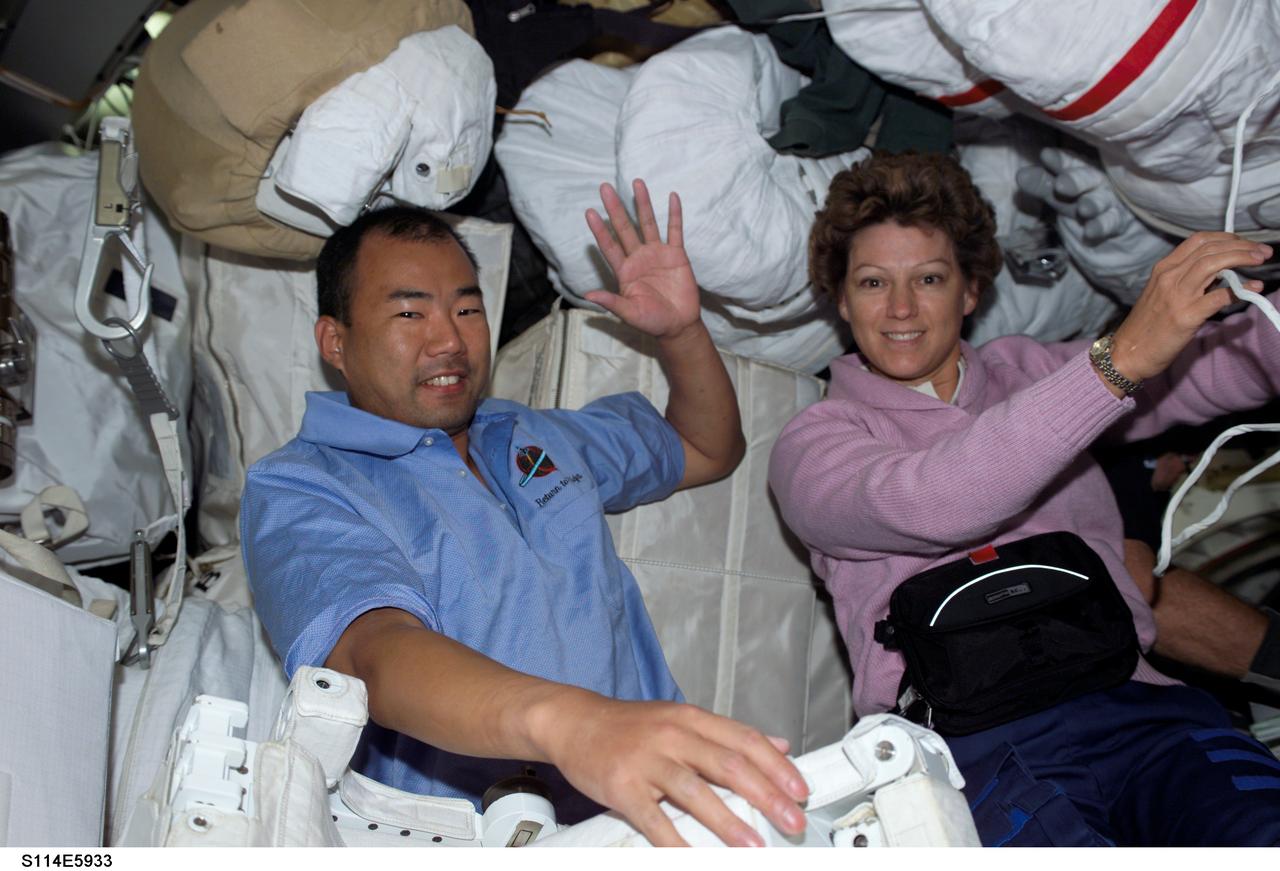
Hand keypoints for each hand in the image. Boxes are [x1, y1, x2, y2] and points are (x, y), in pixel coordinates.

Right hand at [534, 692, 808, 846]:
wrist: (574, 722)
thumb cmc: (630, 726)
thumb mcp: (681, 718)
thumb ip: (728, 734)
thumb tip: (779, 743)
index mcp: (691, 719)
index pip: (744, 740)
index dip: (777, 766)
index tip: (800, 790)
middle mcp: (673, 736)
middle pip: (729, 765)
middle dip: (767, 796)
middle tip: (792, 820)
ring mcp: (647, 761)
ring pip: (696, 792)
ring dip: (729, 822)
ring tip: (754, 844)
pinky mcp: (623, 786)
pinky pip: (654, 820)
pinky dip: (676, 842)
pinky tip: (693, 858)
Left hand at [584, 179, 701, 339]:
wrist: (678, 325)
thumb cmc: (651, 321)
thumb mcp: (629, 314)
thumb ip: (612, 302)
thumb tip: (588, 295)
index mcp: (624, 271)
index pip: (609, 246)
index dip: (600, 230)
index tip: (589, 212)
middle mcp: (638, 258)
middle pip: (625, 228)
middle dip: (615, 208)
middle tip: (605, 188)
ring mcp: (657, 254)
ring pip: (648, 224)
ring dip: (643, 204)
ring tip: (637, 182)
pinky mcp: (676, 255)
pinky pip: (675, 231)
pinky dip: (674, 215)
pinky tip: (672, 197)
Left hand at [1016, 147, 1175, 302]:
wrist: (1113, 219)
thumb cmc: (1079, 198)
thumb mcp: (1058, 192)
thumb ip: (1040, 183)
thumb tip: (1020, 175)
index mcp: (1078, 170)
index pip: (1068, 162)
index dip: (1059, 160)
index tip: (1046, 155)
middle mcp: (1095, 182)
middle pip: (1085, 179)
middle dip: (1074, 181)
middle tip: (1061, 184)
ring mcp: (1107, 201)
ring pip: (1098, 201)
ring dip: (1091, 204)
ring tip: (1083, 209)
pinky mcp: (1117, 220)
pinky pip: (1108, 223)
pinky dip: (1100, 227)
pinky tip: (1090, 232)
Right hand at [1110, 232, 1270, 383]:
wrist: (1127, 353)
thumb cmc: (1147, 326)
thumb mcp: (1162, 293)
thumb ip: (1188, 279)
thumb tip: (1223, 273)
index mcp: (1163, 269)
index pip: (1199, 241)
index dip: (1227, 237)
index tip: (1244, 243)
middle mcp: (1169, 277)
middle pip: (1211, 249)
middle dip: (1242, 246)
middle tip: (1262, 251)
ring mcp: (1177, 296)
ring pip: (1214, 265)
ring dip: (1242, 258)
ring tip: (1261, 260)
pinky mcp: (1186, 316)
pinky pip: (1219, 297)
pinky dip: (1241, 290)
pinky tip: (1255, 288)